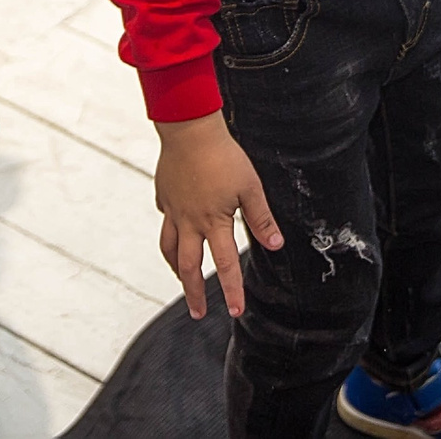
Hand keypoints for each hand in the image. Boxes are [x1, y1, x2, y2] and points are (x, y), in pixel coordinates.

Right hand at [154, 112, 283, 319]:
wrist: (189, 130)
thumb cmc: (223, 156)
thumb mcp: (250, 187)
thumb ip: (261, 219)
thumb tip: (276, 245)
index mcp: (214, 222)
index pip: (225, 265)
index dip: (231, 291)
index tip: (235, 311)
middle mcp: (190, 222)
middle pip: (188, 267)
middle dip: (194, 293)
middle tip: (198, 312)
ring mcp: (173, 210)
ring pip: (170, 249)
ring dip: (177, 269)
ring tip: (182, 280)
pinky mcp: (164, 196)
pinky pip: (165, 222)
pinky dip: (170, 233)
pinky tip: (175, 233)